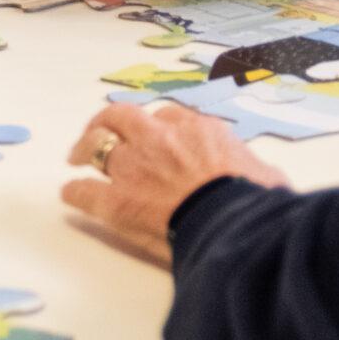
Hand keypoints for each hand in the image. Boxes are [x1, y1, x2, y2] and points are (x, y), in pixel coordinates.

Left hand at [61, 101, 287, 263]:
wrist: (232, 222)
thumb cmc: (255, 201)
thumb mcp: (266, 175)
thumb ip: (257, 171)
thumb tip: (268, 181)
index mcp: (198, 130)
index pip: (169, 117)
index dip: (157, 126)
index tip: (152, 134)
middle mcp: (161, 140)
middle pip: (124, 116)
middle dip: (108, 121)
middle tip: (98, 132)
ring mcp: (135, 168)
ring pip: (98, 143)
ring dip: (85, 148)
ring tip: (76, 157)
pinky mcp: (117, 201)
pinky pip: (85, 191)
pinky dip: (75, 192)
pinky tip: (69, 195)